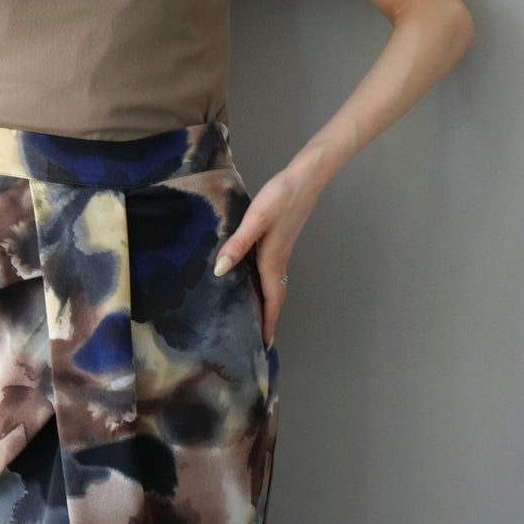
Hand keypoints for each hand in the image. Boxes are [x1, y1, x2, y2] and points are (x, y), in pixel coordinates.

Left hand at [213, 164, 321, 346]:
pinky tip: (252, 279)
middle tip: (256, 338)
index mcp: (272, 261)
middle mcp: (278, 261)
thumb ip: (237, 245)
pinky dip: (265, 285)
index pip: (272, 301)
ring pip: (274, 286)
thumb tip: (220, 271)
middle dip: (267, 319)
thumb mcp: (255, 220)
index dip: (268, 323)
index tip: (265, 345)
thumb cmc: (280, 197)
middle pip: (274, 298)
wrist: (304, 178)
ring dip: (266, 303)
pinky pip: (273, 273)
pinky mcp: (280, 242)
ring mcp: (281, 252)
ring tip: (254, 316)